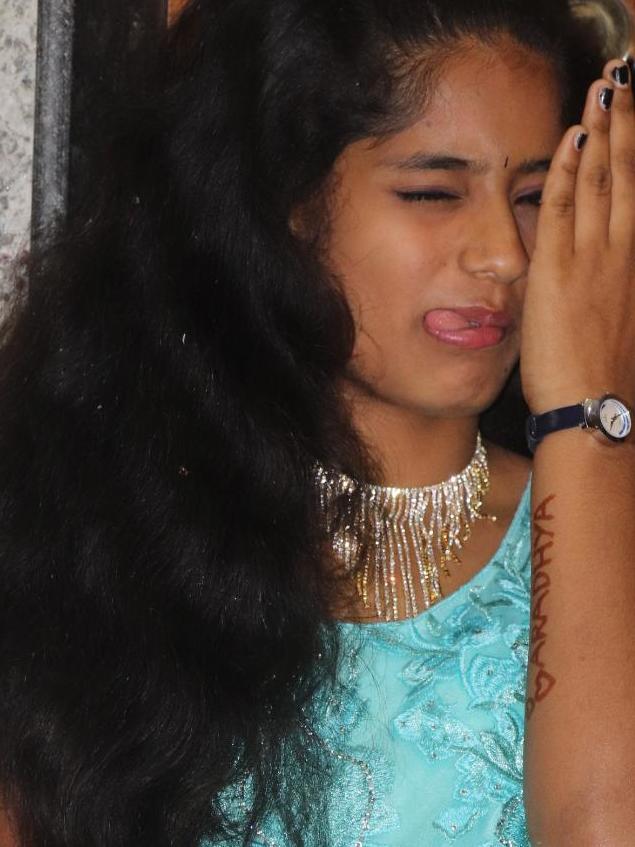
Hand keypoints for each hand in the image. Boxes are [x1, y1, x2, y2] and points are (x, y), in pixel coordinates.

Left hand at [521, 59, 634, 414]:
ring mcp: (593, 258)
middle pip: (627, 174)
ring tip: (603, 91)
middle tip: (623, 80)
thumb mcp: (619, 319)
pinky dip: (566, 172)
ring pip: (600, 182)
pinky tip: (571, 139)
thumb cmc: (603, 375)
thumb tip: (606, 267)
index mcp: (634, 263)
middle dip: (626, 123)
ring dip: (601, 133)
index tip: (630, 115)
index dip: (634, 149)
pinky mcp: (558, 270)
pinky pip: (562, 209)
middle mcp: (622, 252)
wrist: (591, 407)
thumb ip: (613, 284)